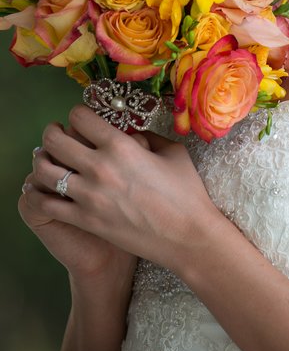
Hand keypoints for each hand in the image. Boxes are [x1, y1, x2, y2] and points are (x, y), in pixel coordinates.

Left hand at [20, 105, 218, 273]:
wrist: (187, 236)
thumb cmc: (186, 192)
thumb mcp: (172, 152)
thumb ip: (146, 137)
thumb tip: (130, 135)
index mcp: (121, 145)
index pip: (80, 118)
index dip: (77, 114)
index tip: (82, 119)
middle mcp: (99, 167)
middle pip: (54, 141)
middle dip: (52, 133)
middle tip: (56, 134)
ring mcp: (89, 196)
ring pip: (44, 171)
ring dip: (42, 161)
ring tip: (48, 160)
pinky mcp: (85, 220)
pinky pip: (47, 203)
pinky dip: (40, 193)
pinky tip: (46, 189)